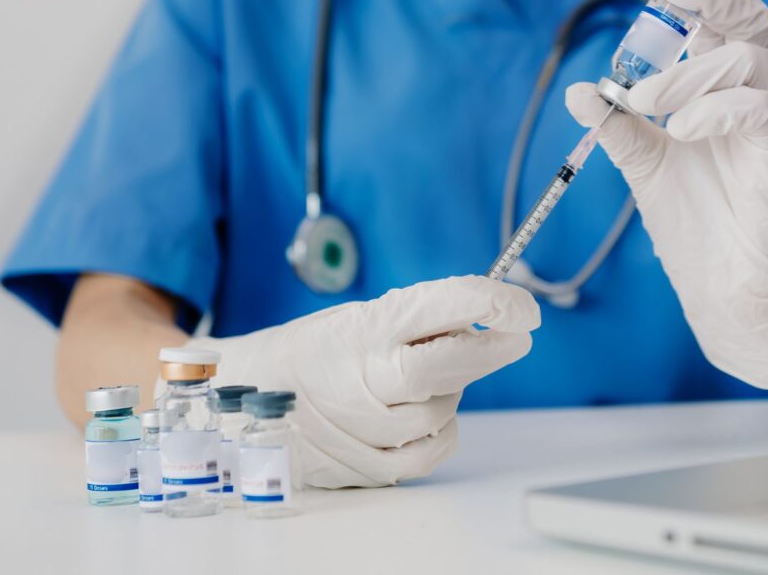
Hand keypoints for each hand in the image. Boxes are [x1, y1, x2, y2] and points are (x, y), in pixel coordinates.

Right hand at [193, 276, 537, 487]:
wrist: (246, 399)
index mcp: (360, 329)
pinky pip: (431, 451)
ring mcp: (362, 426)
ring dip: (451, 391)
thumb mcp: (357, 319)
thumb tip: (489, 314)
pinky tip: (429, 414)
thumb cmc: (315, 353)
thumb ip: (417, 321)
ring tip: (426, 377)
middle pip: (444, 367)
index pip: (437, 307)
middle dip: (487, 350)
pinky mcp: (365, 464)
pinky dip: (443, 432)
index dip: (488, 303)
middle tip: (513, 335)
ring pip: (441, 412)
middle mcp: (361, 377)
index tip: (521, 307)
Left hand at [564, 0, 767, 389]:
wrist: (726, 294)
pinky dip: (717, 110)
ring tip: (644, 101)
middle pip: (748, 21)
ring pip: (748, 63)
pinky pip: (762, 114)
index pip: (714, 21)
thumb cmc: (695, 223)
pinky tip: (679, 129)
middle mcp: (750, 99)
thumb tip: (580, 90)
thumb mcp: (644, 166)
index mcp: (719, 91)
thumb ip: (620, 125)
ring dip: (688, 71)